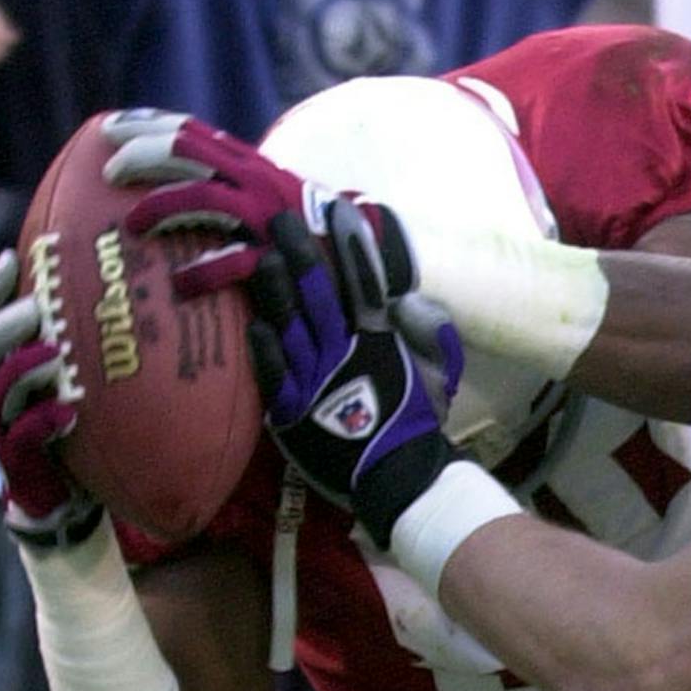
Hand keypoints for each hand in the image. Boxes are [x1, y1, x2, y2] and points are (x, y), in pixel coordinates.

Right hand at [0, 249, 99, 545]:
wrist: (65, 492)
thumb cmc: (67, 423)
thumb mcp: (66, 378)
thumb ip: (70, 342)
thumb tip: (104, 290)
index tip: (13, 260)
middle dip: (4, 323)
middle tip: (38, 307)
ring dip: (23, 366)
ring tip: (53, 351)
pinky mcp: (15, 456)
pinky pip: (21, 434)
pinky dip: (44, 419)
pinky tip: (68, 412)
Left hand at [106, 107, 413, 301]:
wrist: (370, 262)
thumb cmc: (315, 238)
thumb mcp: (273, 201)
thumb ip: (234, 192)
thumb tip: (187, 191)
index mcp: (252, 164)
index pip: (191, 130)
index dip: (147, 125)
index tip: (110, 128)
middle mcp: (257, 179)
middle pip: (186, 149)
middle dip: (141, 151)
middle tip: (108, 167)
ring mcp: (267, 215)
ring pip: (200, 195)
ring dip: (160, 206)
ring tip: (133, 225)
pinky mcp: (277, 254)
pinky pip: (231, 259)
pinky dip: (202, 271)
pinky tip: (181, 284)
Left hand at [246, 201, 463, 546]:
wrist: (398, 479)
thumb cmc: (414, 427)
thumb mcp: (435, 377)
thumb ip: (427, 336)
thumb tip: (409, 301)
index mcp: (379, 343)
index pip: (365, 284)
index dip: (351, 246)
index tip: (338, 210)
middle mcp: (345, 353)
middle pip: (319, 295)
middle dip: (302, 253)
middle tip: (282, 220)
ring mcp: (316, 380)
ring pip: (292, 324)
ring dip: (276, 289)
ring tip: (264, 257)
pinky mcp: (293, 409)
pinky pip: (274, 372)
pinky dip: (265, 347)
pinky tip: (254, 323)